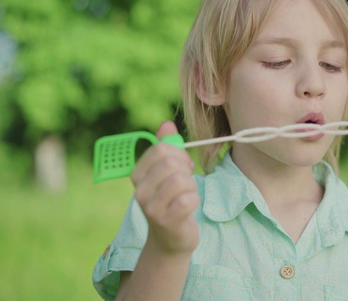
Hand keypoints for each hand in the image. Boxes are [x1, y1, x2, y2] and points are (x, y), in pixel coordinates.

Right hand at [131, 121, 199, 254]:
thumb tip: (167, 124)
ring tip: (186, 195)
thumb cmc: (171, 200)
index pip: (160, 149)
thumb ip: (167, 147)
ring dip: (191, 186)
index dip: (178, 153)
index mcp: (137, 175)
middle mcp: (139, 191)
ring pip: (181, 180)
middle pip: (171, 163)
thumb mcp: (166, 173)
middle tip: (186, 180)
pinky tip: (188, 208)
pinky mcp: (167, 221)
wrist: (171, 238)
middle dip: (186, 169)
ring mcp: (151, 207)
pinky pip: (189, 199)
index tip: (183, 164)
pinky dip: (194, 200)